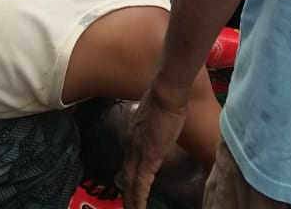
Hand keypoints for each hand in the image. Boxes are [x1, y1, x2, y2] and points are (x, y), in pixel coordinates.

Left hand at [119, 88, 188, 208]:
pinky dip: (139, 199)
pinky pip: (141, 184)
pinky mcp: (148, 158)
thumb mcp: (153, 112)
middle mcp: (131, 146)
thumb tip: (154, 119)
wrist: (166, 94)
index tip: (125, 186)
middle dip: (126, 194)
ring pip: (131, 184)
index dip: (126, 176)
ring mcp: (138, 153)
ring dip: (130, 201)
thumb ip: (151, 120)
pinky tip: (138, 208)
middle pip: (126, 176)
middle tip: (126, 207)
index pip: (128, 161)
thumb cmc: (165, 98)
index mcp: (133, 135)